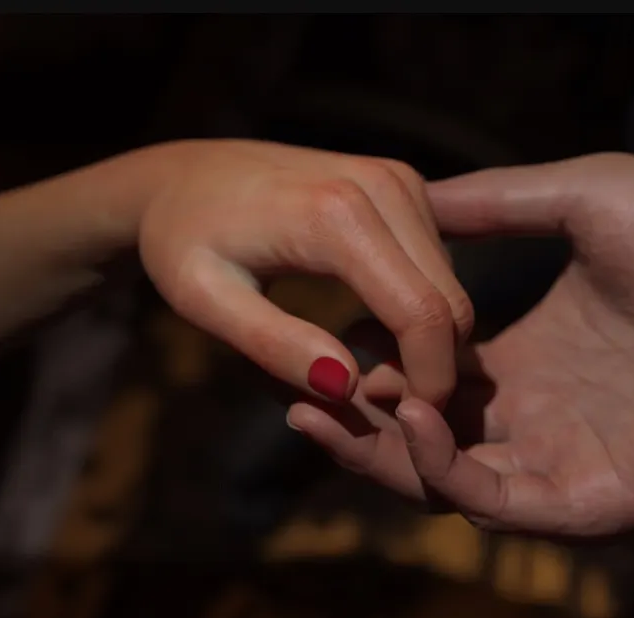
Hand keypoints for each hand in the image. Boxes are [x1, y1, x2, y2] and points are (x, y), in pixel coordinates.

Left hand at [136, 140, 473, 404]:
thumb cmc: (182, 240)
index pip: (423, 315)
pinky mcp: (403, 182)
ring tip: (362, 371)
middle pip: (451, 304)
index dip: (428, 383)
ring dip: (427, 342)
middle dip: (432, 369)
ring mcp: (399, 179)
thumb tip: (347, 387)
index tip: (405, 426)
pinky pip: (439, 264)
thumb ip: (274, 345)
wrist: (183, 176)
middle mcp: (382, 186)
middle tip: (375, 405)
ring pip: (451, 288)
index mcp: (335, 216)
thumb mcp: (204, 301)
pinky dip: (422, 309)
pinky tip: (370, 330)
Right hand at [286, 153, 633, 536]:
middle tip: (293, 394)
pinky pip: (504, 505)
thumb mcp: (582, 199)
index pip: (431, 379)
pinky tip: (417, 421)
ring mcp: (569, 462)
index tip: (319, 332)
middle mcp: (543, 417)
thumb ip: (499, 205)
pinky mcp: (600, 498)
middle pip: (426, 441)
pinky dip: (449, 475)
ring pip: (451, 484)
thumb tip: (418, 192)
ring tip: (326, 409)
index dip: (374, 363)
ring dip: (384, 458)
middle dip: (357, 424)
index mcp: (535, 358)